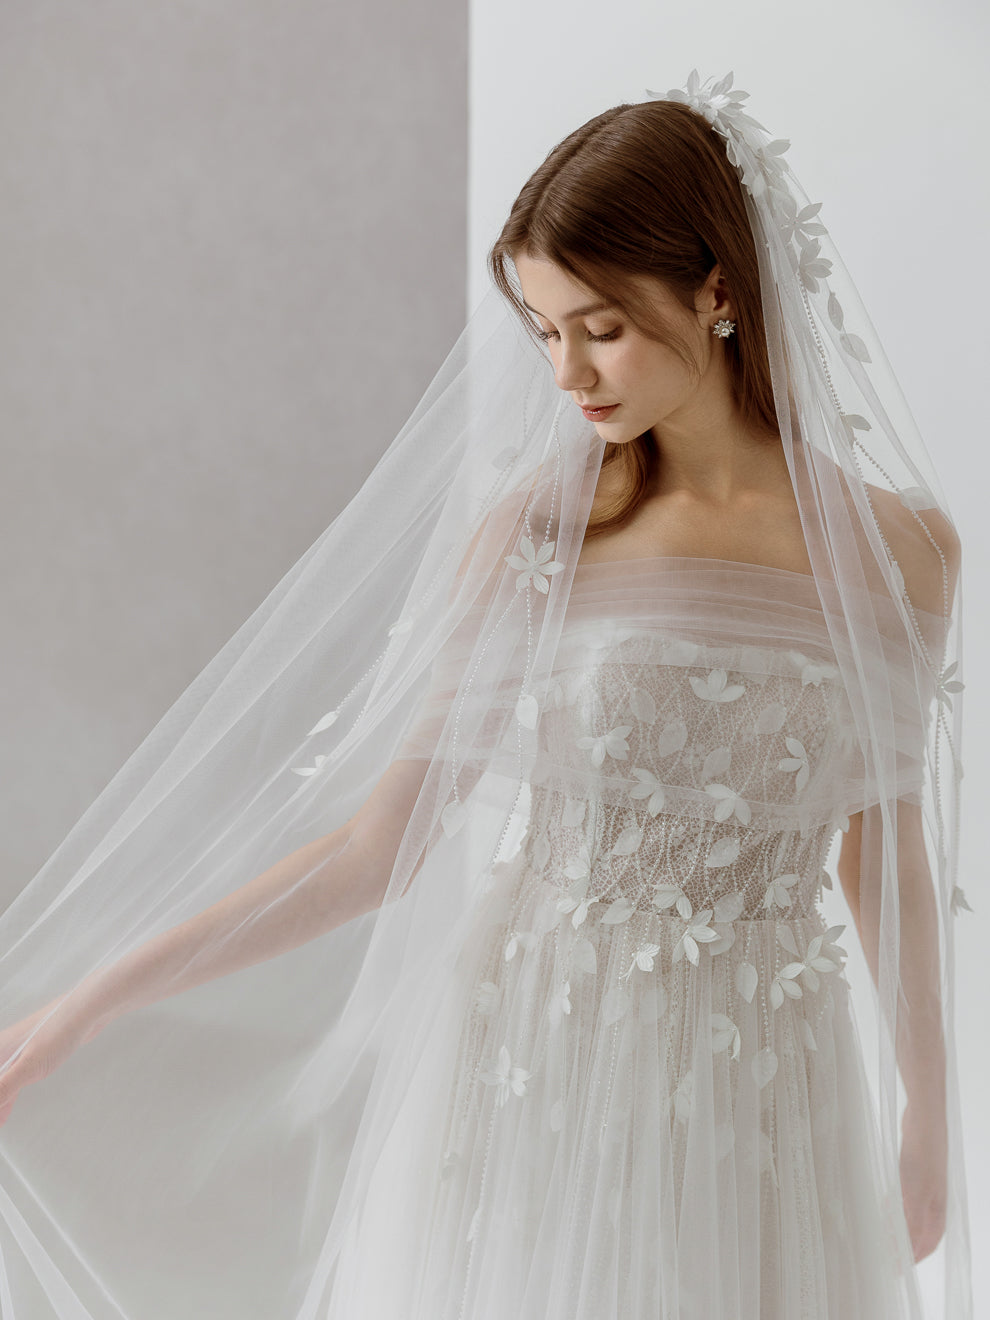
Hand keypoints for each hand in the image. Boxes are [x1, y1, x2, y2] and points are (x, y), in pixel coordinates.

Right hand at [0, 995, 100, 1126]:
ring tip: (0, 1123)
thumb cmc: (57, 1033)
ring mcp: (15, 1051)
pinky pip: (10, 1079)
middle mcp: (2, 1049)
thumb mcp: (28, 1066)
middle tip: (1, 1122)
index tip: (0, 1120)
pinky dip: (6, 1095)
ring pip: (0, 1082)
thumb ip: (3, 1088)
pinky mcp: (30, 1053)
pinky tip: (6, 1109)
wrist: (85, 1011)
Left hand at [899, 1099, 946, 1261]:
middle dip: (906, 1248)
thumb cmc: (922, 1153)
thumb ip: (911, 1218)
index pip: (927, 1242)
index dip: (913, 1257)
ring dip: (898, 1228)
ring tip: (881, 1240)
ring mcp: (924, 1186)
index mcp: (936, 1208)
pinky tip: (883, 1208)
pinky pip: (903, 1197)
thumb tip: (907, 1246)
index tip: (896, 1270)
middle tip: (887, 1260)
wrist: (924, 1118)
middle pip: (920, 1232)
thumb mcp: (914, 1190)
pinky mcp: (913, 1171)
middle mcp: (932, 1200)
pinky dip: (894, 1206)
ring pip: (910, 1215)